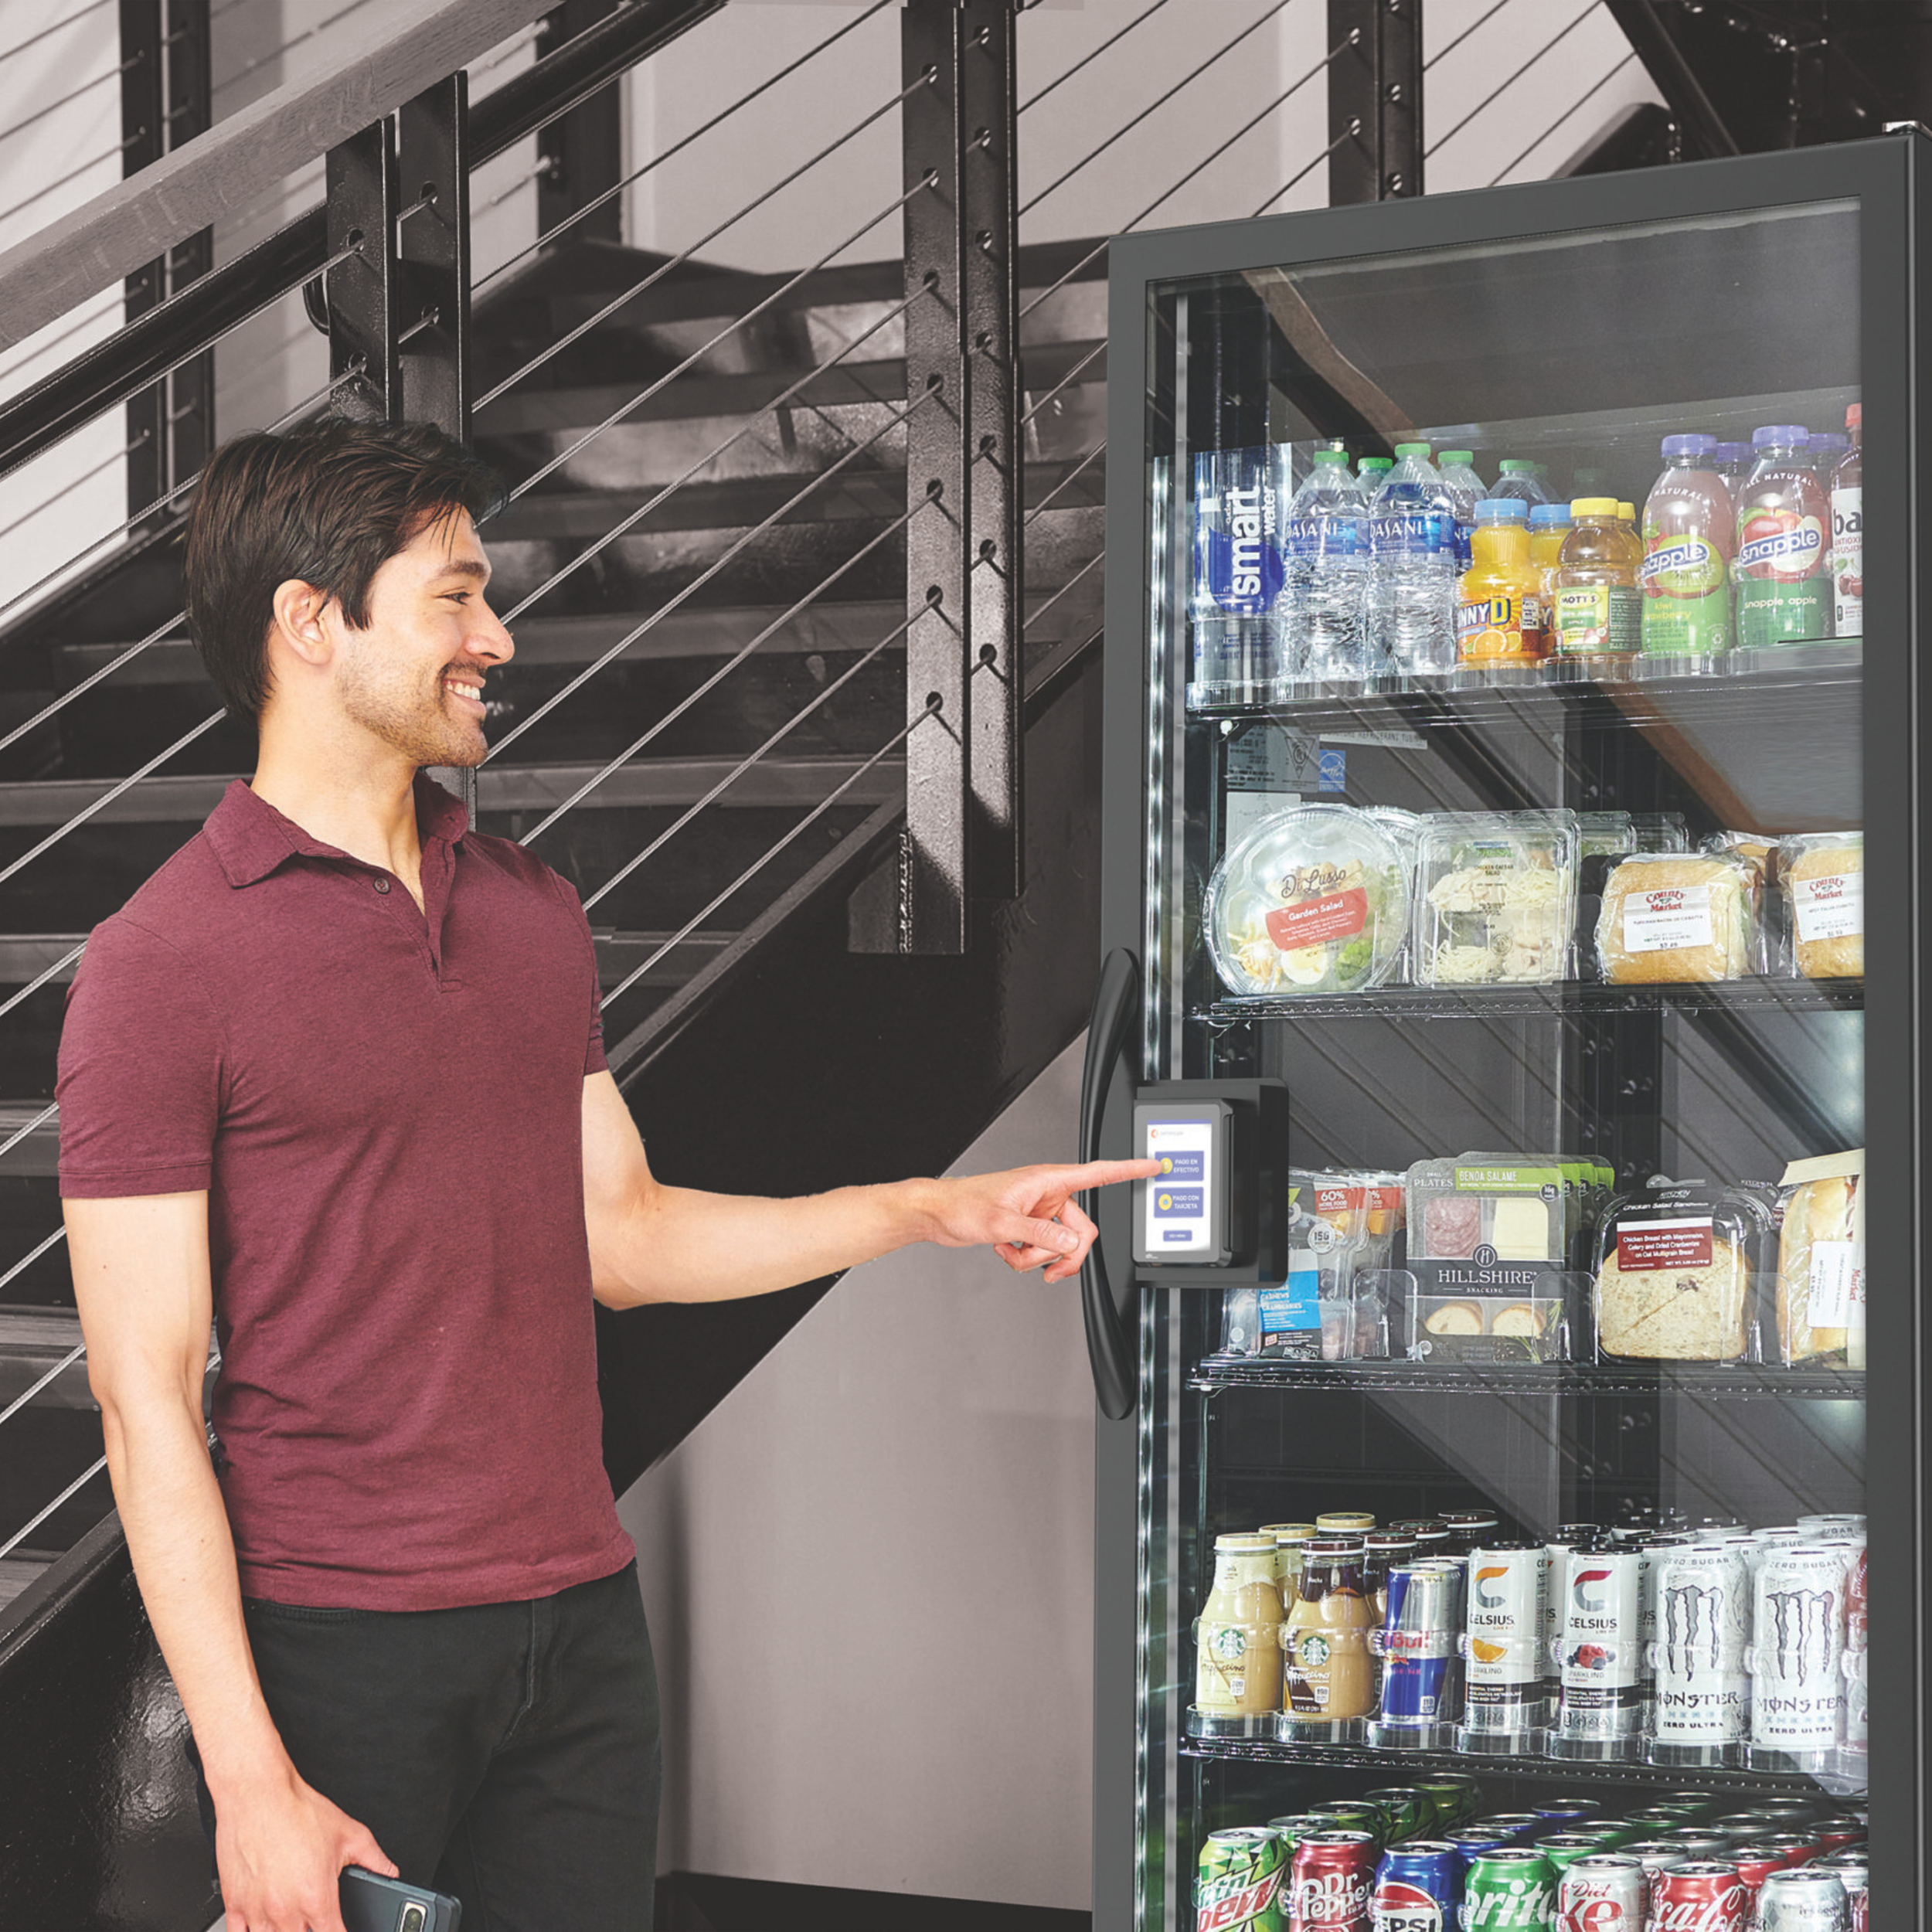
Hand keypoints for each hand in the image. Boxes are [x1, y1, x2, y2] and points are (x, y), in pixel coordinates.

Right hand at [215, 1761, 395, 1931]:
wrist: (260, 1796)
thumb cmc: (299, 1811)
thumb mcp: (350, 1833)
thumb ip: (374, 1859)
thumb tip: (390, 1873)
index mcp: (317, 1898)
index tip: (341, 1930)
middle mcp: (286, 1912)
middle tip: (314, 1921)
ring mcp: (257, 1912)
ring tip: (292, 1922)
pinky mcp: (234, 1905)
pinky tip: (261, 1926)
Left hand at [923, 1158, 1160, 1282]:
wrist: (938, 1214)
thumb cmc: (963, 1205)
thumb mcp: (1003, 1223)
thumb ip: (1040, 1235)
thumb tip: (1071, 1245)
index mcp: (1048, 1180)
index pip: (1099, 1173)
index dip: (1129, 1170)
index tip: (1154, 1165)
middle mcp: (1047, 1194)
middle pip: (1081, 1231)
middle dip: (1063, 1254)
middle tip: (1047, 1270)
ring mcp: (1039, 1212)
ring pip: (1060, 1245)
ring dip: (1037, 1258)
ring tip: (1010, 1252)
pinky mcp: (1028, 1226)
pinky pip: (1043, 1250)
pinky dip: (1026, 1258)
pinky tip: (1004, 1249)